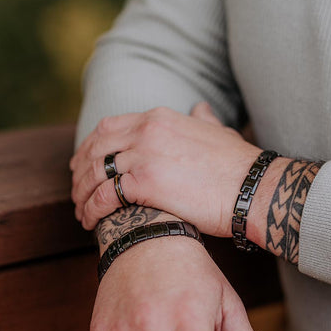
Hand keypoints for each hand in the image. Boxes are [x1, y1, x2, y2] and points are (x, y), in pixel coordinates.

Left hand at [70, 103, 260, 234]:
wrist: (253, 188)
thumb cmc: (239, 166)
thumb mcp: (219, 132)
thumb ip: (203, 119)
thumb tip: (201, 108)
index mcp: (159, 117)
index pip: (108, 127)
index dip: (90, 147)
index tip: (83, 165)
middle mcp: (146, 130)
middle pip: (95, 149)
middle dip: (80, 172)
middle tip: (77, 192)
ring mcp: (144, 154)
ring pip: (94, 173)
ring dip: (81, 194)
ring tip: (81, 213)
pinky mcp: (145, 182)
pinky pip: (103, 196)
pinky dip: (91, 209)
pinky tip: (91, 222)